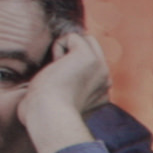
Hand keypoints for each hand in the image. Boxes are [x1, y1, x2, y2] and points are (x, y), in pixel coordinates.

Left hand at [17, 27, 108, 152]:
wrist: (50, 115)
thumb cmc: (47, 113)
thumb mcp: (64, 102)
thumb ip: (71, 91)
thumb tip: (57, 73)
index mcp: (102, 93)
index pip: (93, 65)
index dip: (75, 64)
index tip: (62, 83)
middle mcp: (105, 80)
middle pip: (94, 47)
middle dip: (74, 51)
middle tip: (60, 73)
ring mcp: (100, 67)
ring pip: (85, 40)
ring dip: (66, 51)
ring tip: (59, 72)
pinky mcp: (88, 57)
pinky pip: (73, 37)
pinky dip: (59, 47)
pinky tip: (56, 66)